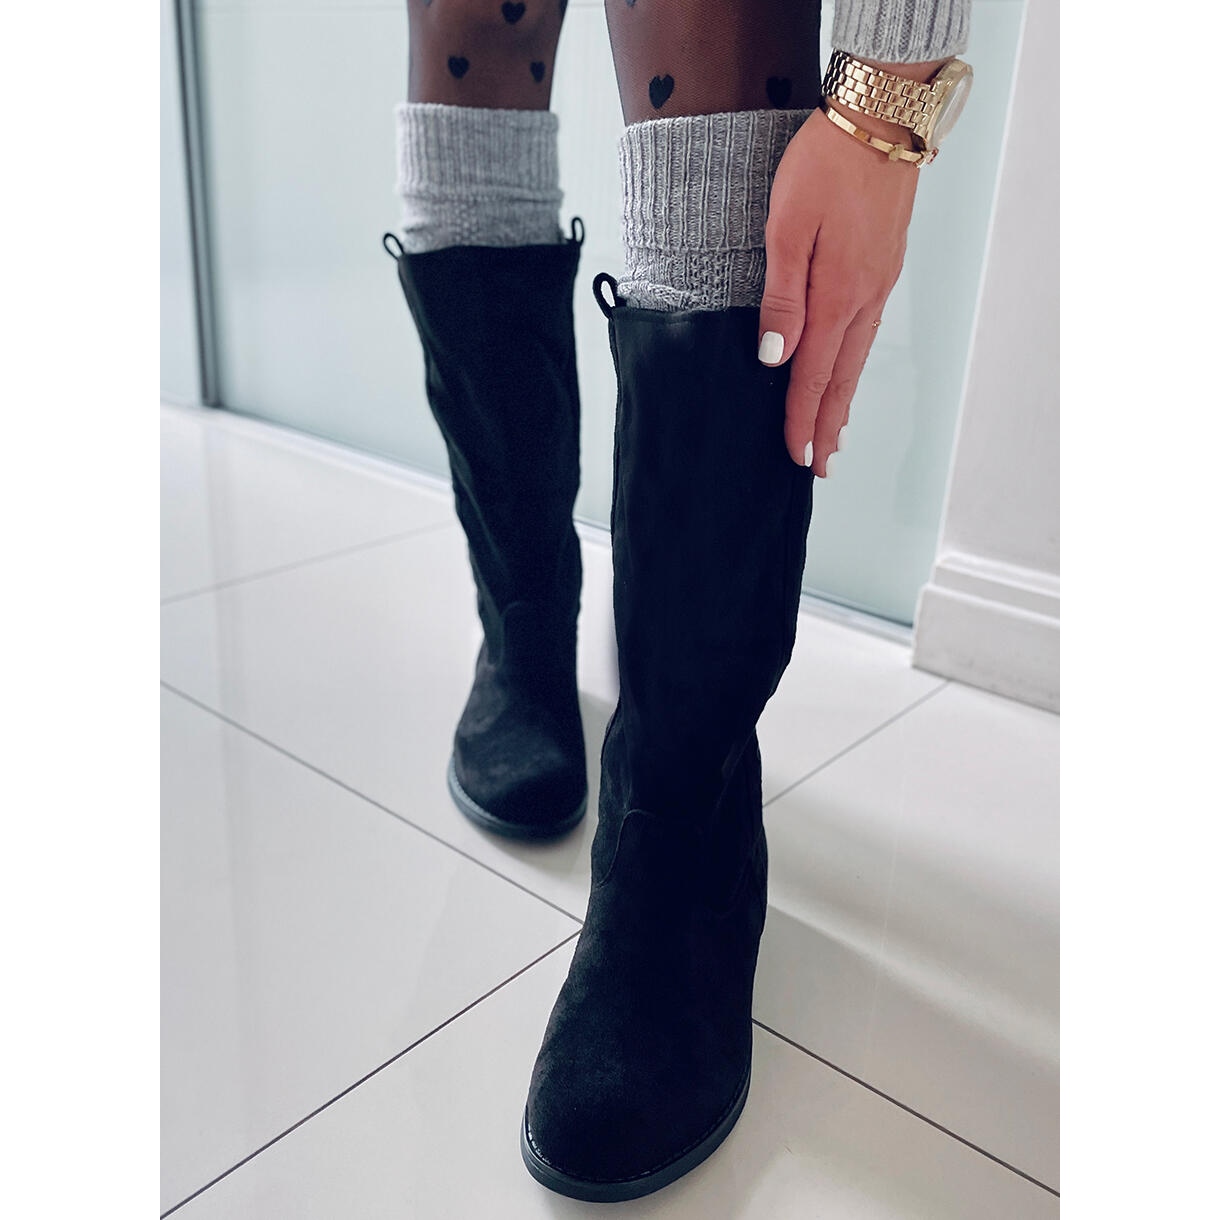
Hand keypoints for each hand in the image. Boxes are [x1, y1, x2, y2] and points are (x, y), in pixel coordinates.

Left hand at [758, 106, 919, 472]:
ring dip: (842, 400)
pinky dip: (853, 364)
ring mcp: (880, 283)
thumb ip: (781, 297)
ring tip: (832, 433)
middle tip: (818, 465)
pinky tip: (845, 369)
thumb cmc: (826, 164)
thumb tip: (776, 356)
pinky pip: (866, 331)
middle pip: (841, 378)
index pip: (813, 375)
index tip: (795, 455)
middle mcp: (864, 298)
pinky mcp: (885, 267)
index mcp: (836, 294)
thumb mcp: (786, 227)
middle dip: (828, 425)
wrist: (881, 118)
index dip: (802, 419)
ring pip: (857, 358)